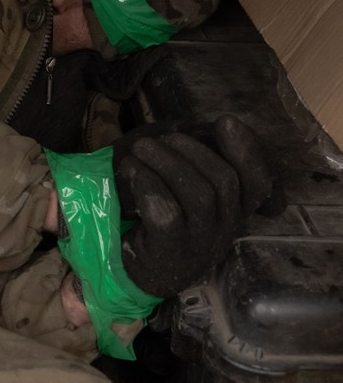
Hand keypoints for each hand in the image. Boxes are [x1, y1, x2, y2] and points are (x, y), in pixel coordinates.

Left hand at [114, 115, 273, 296]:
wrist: (139, 268)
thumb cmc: (164, 220)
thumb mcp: (187, 190)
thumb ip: (200, 163)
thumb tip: (210, 127)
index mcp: (233, 210)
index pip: (258, 181)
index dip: (247, 150)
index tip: (224, 122)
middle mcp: (225, 228)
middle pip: (223, 180)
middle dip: (188, 149)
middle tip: (155, 139)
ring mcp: (200, 243)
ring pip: (198, 193)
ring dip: (164, 162)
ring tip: (139, 150)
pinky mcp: (171, 252)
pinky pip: (166, 213)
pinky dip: (148, 184)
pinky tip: (132, 172)